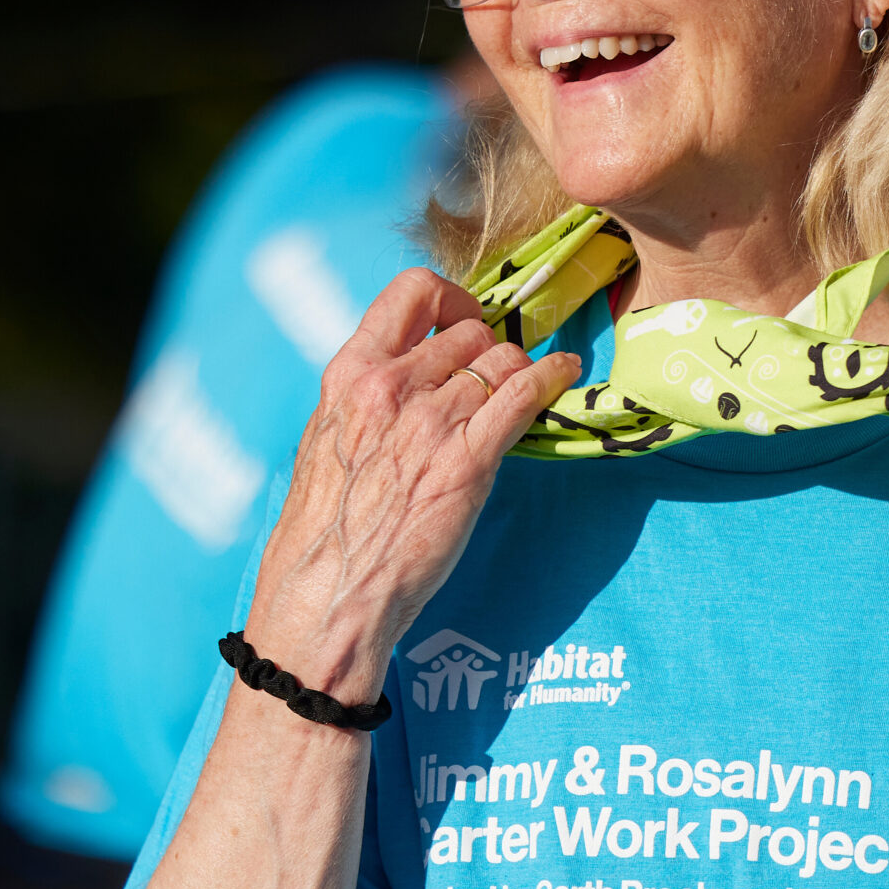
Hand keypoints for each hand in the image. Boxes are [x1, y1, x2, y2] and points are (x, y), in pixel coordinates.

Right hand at [246, 269, 578, 700]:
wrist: (329, 594)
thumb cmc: (324, 535)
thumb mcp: (327, 445)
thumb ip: (364, 405)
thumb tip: (402, 388)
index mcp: (349, 375)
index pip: (410, 294)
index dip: (451, 297)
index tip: (464, 317)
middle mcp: (391, 386)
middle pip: (469, 331)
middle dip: (489, 349)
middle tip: (496, 380)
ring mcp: (432, 420)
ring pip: (502, 360)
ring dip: (519, 372)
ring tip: (524, 390)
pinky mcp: (470, 459)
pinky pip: (524, 395)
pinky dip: (552, 377)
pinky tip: (564, 373)